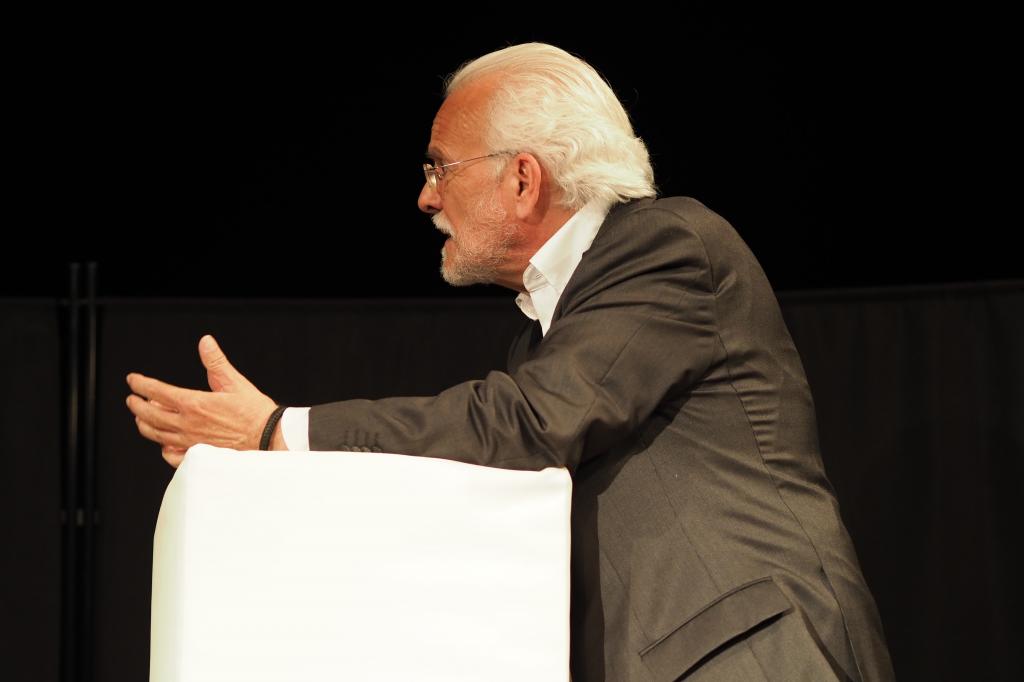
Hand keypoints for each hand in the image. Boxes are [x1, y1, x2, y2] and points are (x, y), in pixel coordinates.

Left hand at [126, 335, 279, 466]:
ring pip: (156, 435)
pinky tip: (164, 443)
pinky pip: (171, 456)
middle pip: (150, 415)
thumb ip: (216, 362)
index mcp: (194, 404)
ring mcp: (190, 442)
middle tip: (132, 399)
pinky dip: (162, 449)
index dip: (141, 384)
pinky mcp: (198, 455)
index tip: (133, 380)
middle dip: (136, 405)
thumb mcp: (235, 381)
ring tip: (141, 418)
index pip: (157, 392)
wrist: (268, 437)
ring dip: (144, 425)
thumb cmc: (254, 411)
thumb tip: (205, 343)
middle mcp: (187, 424)